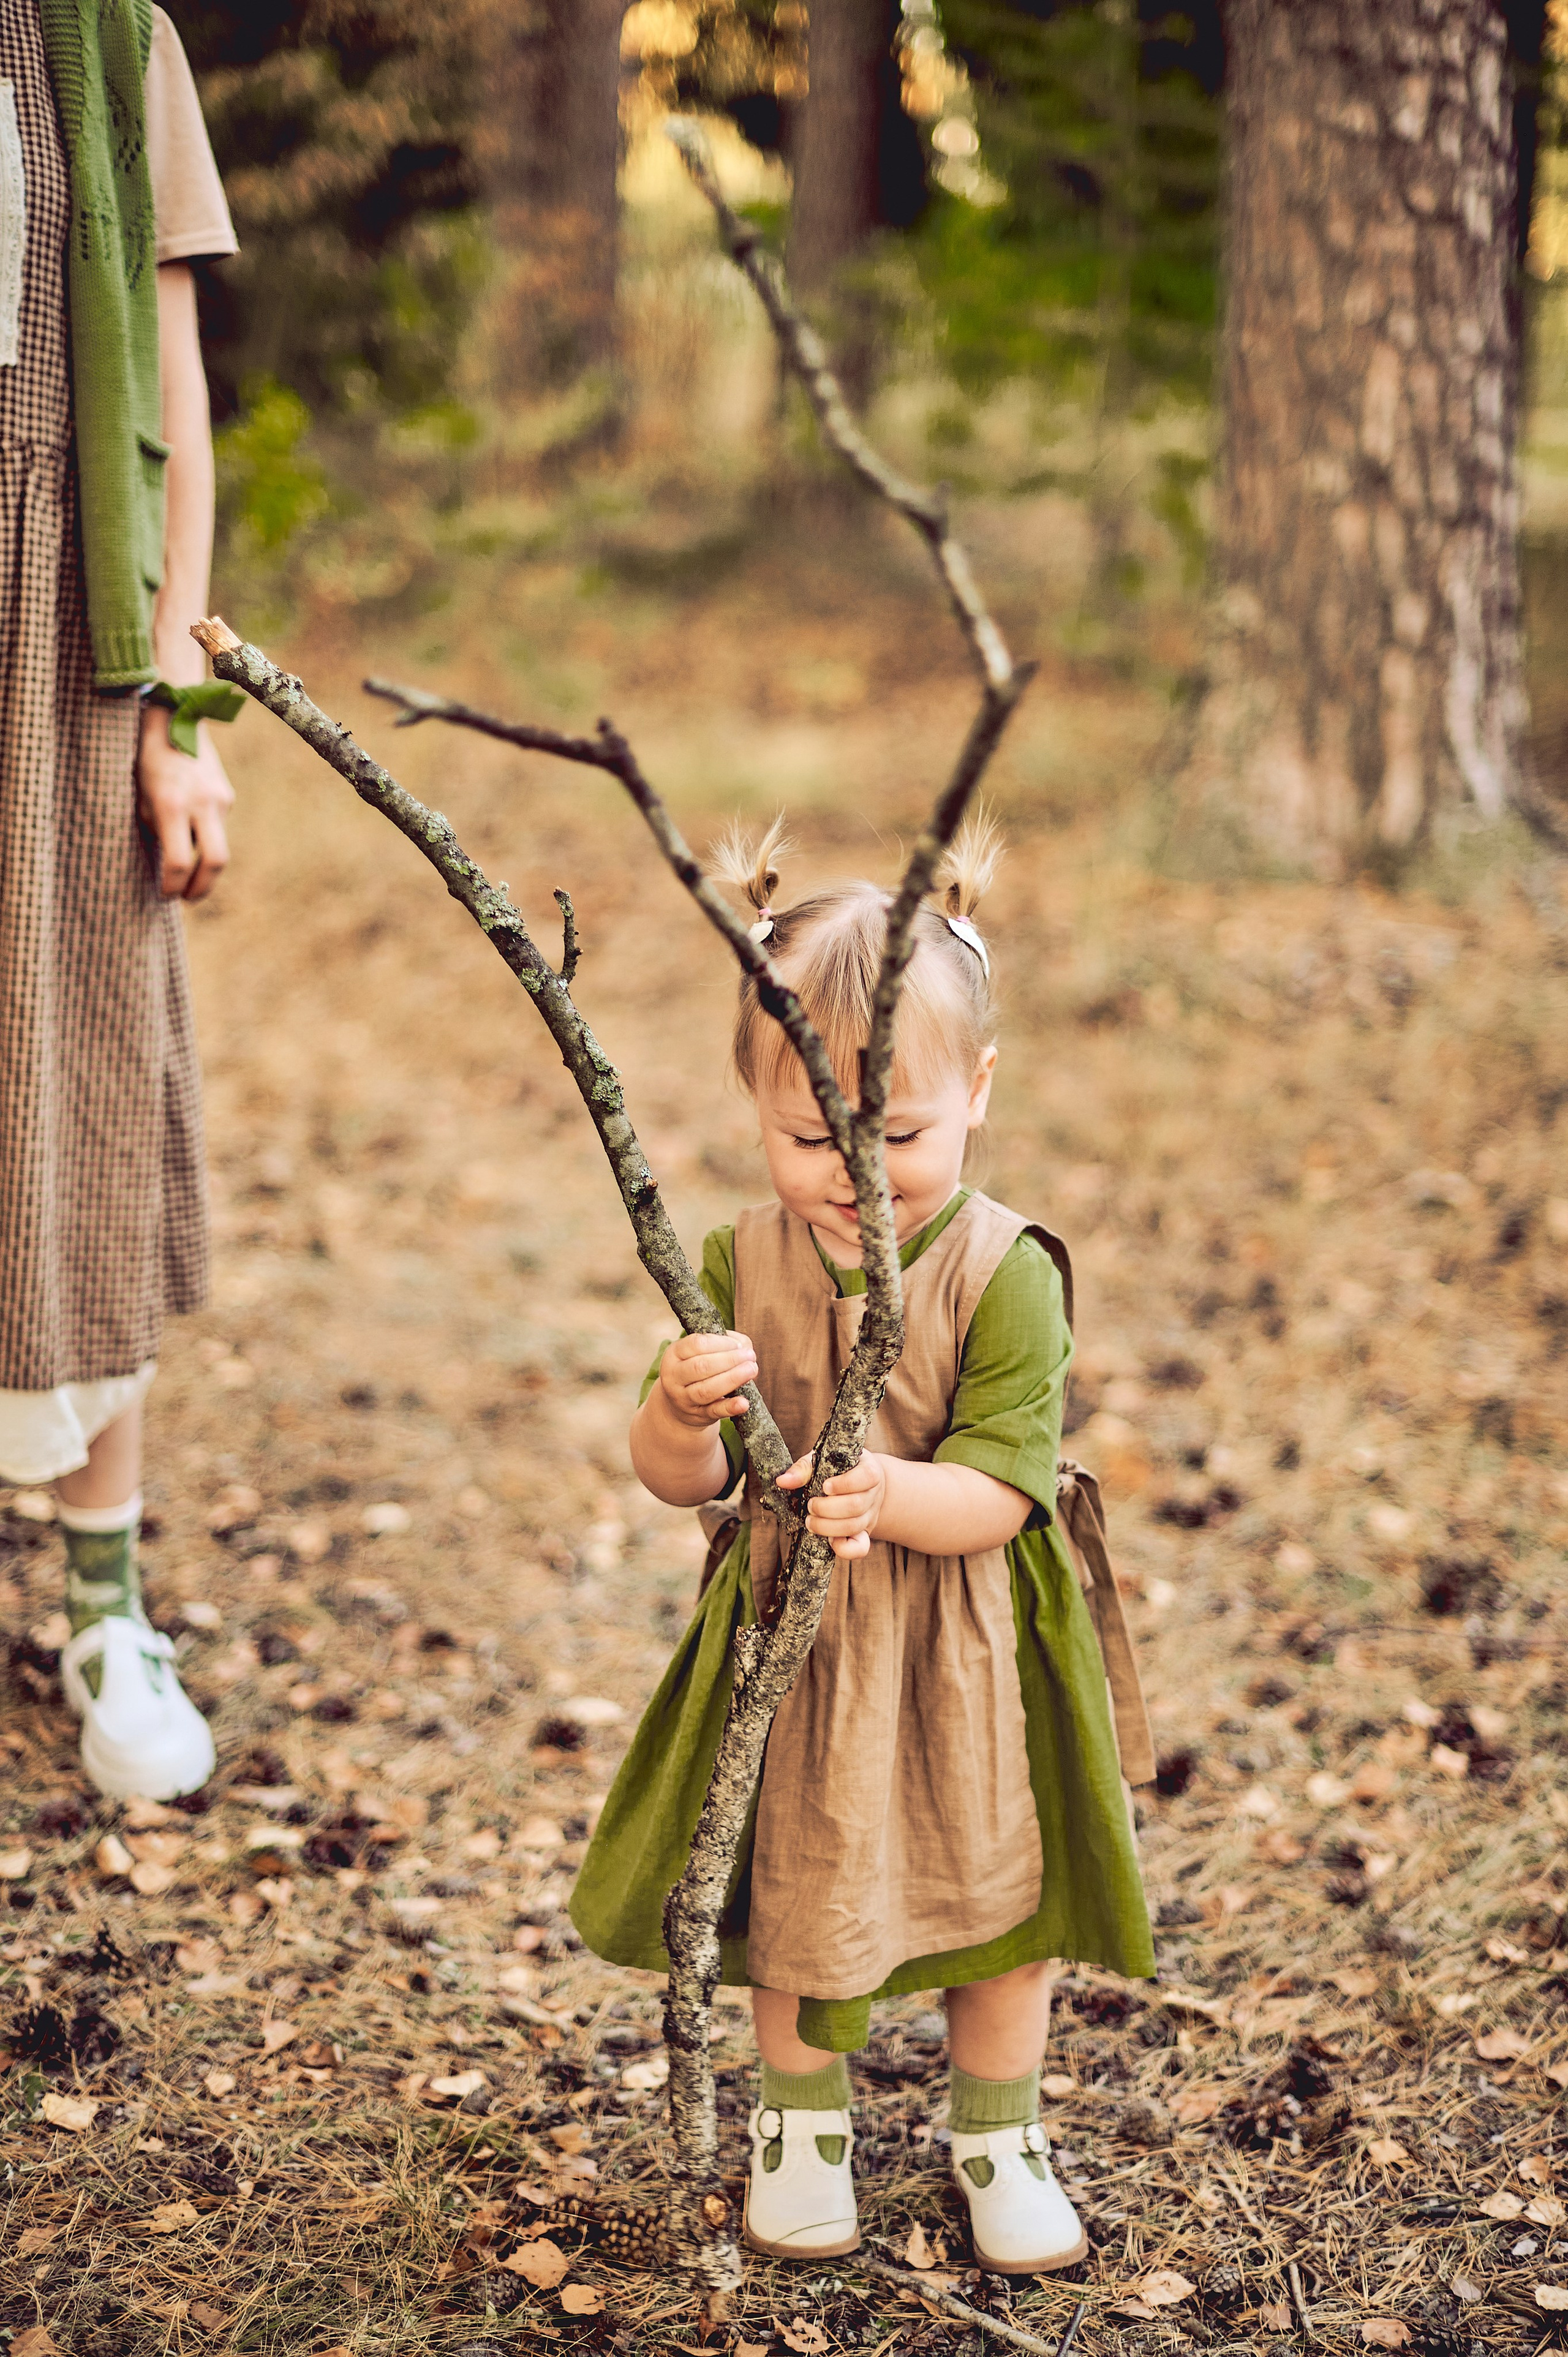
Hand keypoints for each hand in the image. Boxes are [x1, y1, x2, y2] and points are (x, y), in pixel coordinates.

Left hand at [136, 702, 233, 899]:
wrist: (174, 713)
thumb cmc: (144, 754)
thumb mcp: (138, 793)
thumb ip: (153, 825)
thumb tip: (166, 859)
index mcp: (172, 804)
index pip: (177, 862)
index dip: (171, 886)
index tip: (165, 895)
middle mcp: (202, 803)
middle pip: (215, 862)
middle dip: (202, 887)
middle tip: (187, 897)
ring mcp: (220, 798)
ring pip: (217, 844)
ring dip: (201, 860)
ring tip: (185, 870)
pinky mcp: (227, 794)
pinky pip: (216, 825)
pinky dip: (203, 835)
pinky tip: (188, 830)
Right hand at [658, 1330, 757, 1429]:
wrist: (681, 1404)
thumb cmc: (697, 1370)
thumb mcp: (701, 1353)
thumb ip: (725, 1343)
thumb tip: (744, 1347)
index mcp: (674, 1354)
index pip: (696, 1344)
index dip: (720, 1343)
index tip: (739, 1345)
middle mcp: (674, 1377)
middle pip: (701, 1366)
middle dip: (729, 1360)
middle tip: (750, 1356)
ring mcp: (684, 1398)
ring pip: (706, 1390)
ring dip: (732, 1379)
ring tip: (752, 1370)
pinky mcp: (699, 1415)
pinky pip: (715, 1411)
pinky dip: (730, 1407)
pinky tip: (743, 1403)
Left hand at [776, 1449, 887, 1558]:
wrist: (859, 1485)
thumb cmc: (836, 1470)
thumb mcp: (823, 1461)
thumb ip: (803, 1469)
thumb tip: (782, 1481)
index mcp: (869, 1470)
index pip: (867, 1476)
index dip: (845, 1484)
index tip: (824, 1486)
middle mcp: (873, 1494)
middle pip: (857, 1505)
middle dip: (827, 1508)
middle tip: (810, 1505)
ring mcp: (869, 1515)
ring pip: (855, 1526)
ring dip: (828, 1526)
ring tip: (810, 1521)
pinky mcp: (863, 1533)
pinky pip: (861, 1548)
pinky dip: (845, 1549)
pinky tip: (830, 1541)